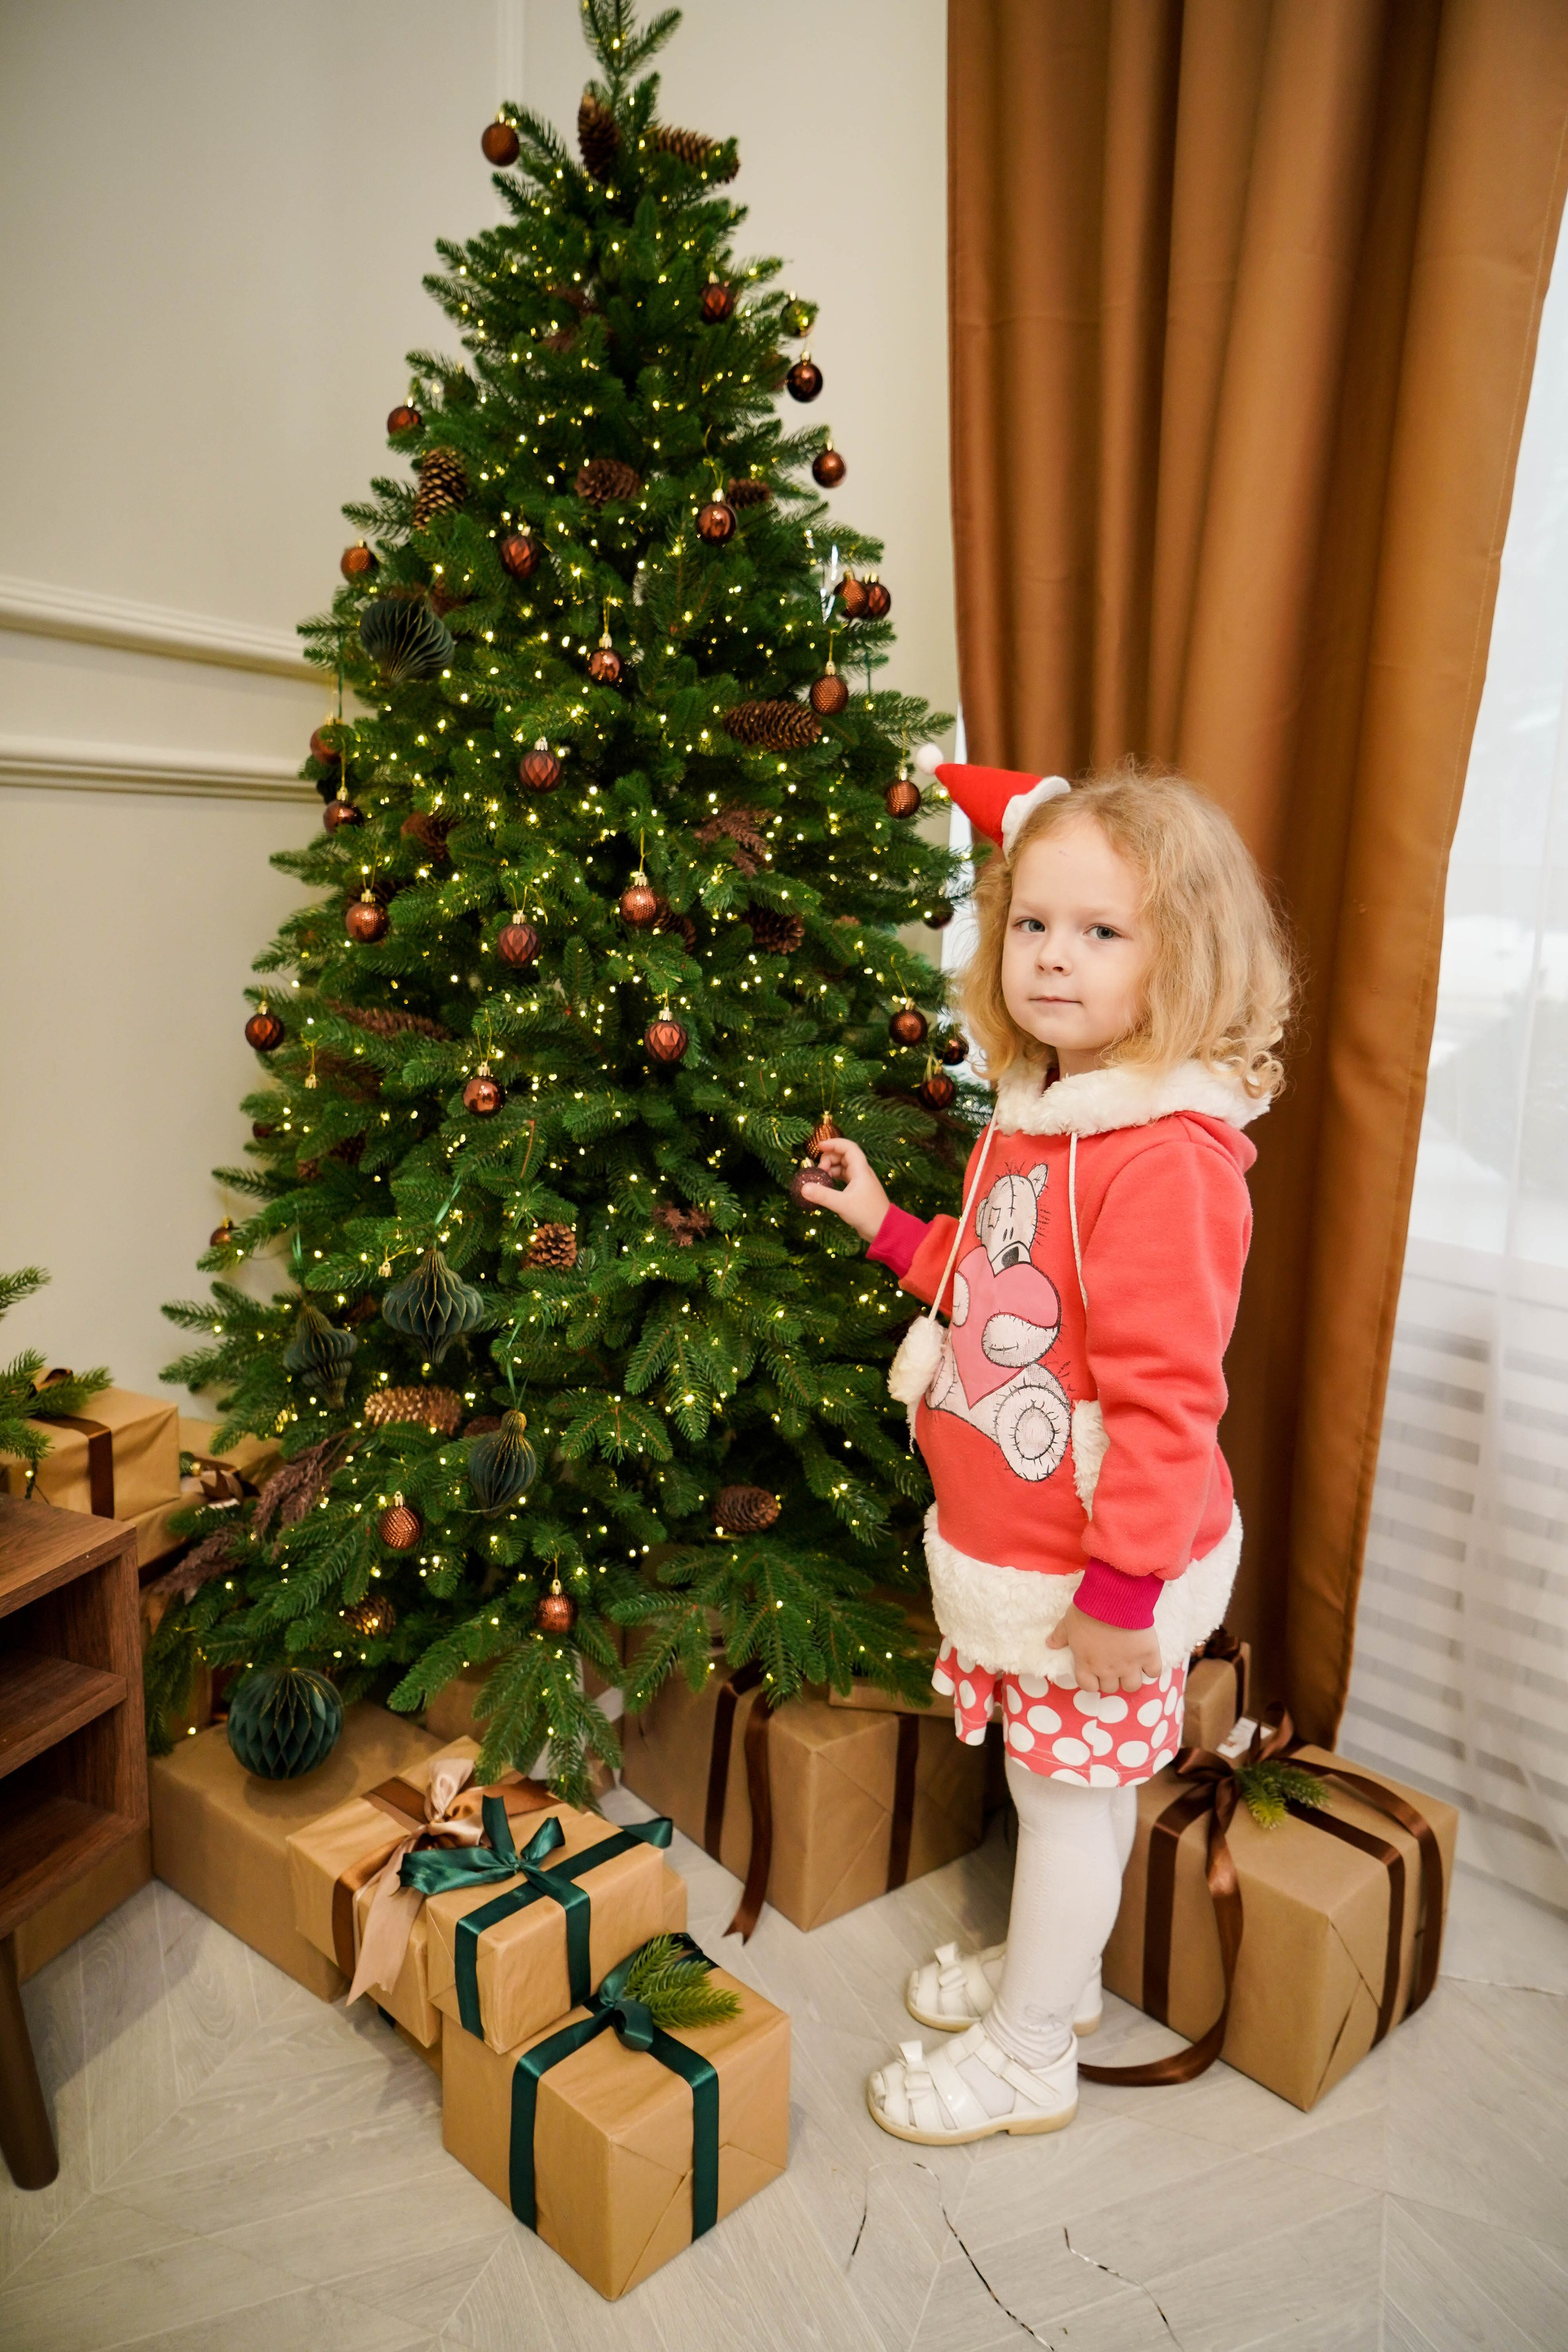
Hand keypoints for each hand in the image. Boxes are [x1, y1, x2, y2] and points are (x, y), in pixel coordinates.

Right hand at [806, 1136, 890, 1241]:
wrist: (883, 1229)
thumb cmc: (867, 1214)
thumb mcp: (842, 1204)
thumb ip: (823, 1195)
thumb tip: (804, 1188)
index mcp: (861, 1170)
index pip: (848, 1147)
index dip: (834, 1143)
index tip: (819, 1147)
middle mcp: (861, 1172)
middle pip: (844, 1155)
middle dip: (829, 1158)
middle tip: (819, 1171)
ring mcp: (860, 1181)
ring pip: (843, 1167)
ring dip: (831, 1168)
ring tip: (821, 1179)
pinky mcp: (858, 1190)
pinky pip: (844, 1177)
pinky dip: (834, 1178)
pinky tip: (827, 1186)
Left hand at [1047, 1604, 1161, 1695]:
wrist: (1114, 1599)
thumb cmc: (1088, 1610)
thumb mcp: (1067, 1623)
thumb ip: (1059, 1636)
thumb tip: (1049, 1644)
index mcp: (1087, 1664)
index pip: (1088, 1686)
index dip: (1091, 1681)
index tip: (1094, 1672)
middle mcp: (1108, 1670)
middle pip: (1110, 1688)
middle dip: (1111, 1678)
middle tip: (1113, 1664)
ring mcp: (1129, 1665)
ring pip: (1132, 1686)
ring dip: (1130, 1678)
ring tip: (1130, 1665)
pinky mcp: (1148, 1655)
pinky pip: (1153, 1672)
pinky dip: (1151, 1668)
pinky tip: (1146, 1659)